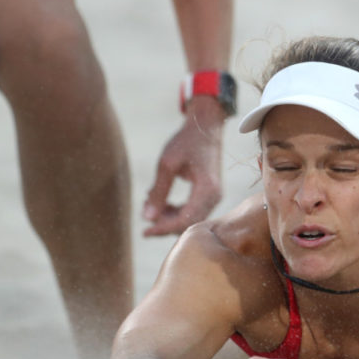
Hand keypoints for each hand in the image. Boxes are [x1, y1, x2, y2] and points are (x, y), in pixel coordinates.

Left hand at [143, 97, 225, 235]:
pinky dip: (177, 211)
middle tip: (144, 216)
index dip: (163, 229)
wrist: (206, 126)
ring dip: (169, 217)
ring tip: (150, 206)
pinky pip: (193, 210)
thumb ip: (158, 192)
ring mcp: (214, 196)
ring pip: (190, 219)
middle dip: (165, 224)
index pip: (184, 221)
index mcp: (206, 190)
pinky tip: (163, 203)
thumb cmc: (186, 141)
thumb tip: (146, 218)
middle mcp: (214, 196)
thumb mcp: (167, 164)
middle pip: (188, 223)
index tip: (144, 231)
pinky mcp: (210, 193)